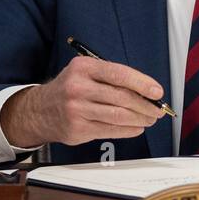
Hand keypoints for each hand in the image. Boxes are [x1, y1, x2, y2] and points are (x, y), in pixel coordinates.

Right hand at [1, 57, 165, 146]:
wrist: (40, 110)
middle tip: (158, 109)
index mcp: (83, 68)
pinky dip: (129, 130)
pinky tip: (137, 127)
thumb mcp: (86, 72)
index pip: (119, 74)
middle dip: (145, 105)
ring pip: (118, 116)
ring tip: (150, 118)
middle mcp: (78, 88)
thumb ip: (112, 78)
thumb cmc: (71, 88)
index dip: (142, 83)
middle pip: (121, 97)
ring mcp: (77, 110)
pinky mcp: (78, 129)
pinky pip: (111, 130)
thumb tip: (146, 91)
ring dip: (140, 119)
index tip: (157, 91)